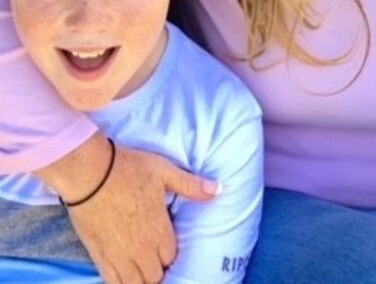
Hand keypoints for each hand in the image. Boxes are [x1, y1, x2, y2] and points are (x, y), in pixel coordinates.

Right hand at [68, 143, 219, 283]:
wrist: (89, 172)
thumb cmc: (129, 168)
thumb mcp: (164, 170)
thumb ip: (191, 185)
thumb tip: (219, 189)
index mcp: (159, 230)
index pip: (172, 256)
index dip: (171, 252)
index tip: (167, 245)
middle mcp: (141, 249)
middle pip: (156, 275)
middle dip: (158, 269)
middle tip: (155, 258)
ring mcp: (119, 255)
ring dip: (142, 279)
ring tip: (142, 268)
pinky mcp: (100, 256)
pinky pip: (114, 282)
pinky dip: (122, 282)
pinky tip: (124, 274)